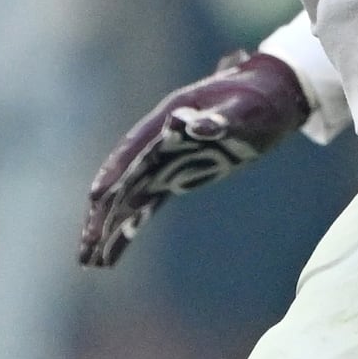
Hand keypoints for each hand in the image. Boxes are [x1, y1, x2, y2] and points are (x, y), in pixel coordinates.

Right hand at [82, 48, 309, 267]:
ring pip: (128, 197)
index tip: (95, 198)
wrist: (273, 97)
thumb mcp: (245, 109)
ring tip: (89, 261)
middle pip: (122, 180)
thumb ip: (220, 119)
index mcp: (169, 116)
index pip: (134, 149)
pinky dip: (129, 227)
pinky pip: (145, 205)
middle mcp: (159, 140)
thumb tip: (193, 126)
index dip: (114, 172)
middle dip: (101, 214)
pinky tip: (113, 254)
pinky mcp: (175, 175)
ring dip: (108, 227)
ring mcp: (165, 159)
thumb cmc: (259, 101)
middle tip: (85, 249)